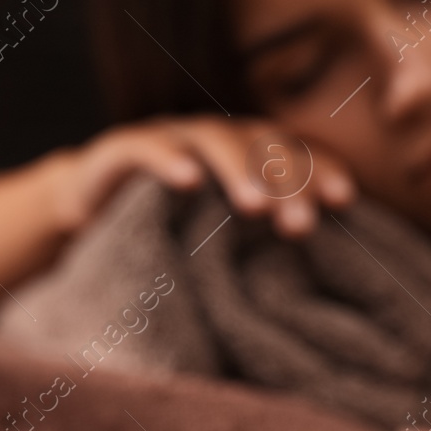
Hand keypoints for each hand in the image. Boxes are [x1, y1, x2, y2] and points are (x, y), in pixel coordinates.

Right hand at [49, 115, 353, 238]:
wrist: (86, 210)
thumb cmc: (167, 230)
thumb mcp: (219, 240)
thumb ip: (261, 248)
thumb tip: (321, 292)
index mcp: (246, 155)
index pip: (293, 152)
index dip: (320, 168)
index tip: (345, 200)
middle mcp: (213, 139)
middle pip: (261, 144)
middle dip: (285, 181)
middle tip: (300, 226)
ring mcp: (168, 138)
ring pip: (213, 139)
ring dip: (238, 169)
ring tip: (255, 207)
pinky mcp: (119, 149)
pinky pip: (146, 147)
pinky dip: (168, 159)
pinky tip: (188, 180)